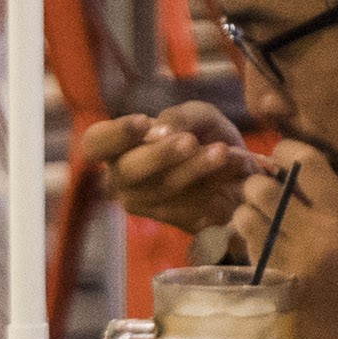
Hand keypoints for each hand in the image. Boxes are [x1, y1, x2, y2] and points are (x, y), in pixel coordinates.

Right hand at [75, 100, 258, 233]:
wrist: (241, 170)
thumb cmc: (206, 136)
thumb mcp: (197, 115)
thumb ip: (179, 116)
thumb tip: (157, 132)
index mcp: (117, 149)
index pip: (96, 143)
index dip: (116, 134)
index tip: (143, 122)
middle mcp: (123, 181)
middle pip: (129, 171)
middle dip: (160, 156)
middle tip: (189, 141)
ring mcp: (147, 206)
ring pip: (164, 188)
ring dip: (196, 168)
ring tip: (223, 151)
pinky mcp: (177, 223)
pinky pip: (192, 204)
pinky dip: (215, 182)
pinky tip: (235, 166)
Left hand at [231, 148, 337, 338]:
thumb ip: (331, 198)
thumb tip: (294, 170)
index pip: (307, 162)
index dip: (287, 151)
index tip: (283, 157)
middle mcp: (314, 234)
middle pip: (262, 188)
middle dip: (258, 185)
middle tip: (264, 192)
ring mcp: (289, 260)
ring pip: (244, 217)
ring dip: (247, 213)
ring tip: (259, 220)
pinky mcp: (272, 283)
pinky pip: (245, 248)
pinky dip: (248, 241)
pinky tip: (261, 246)